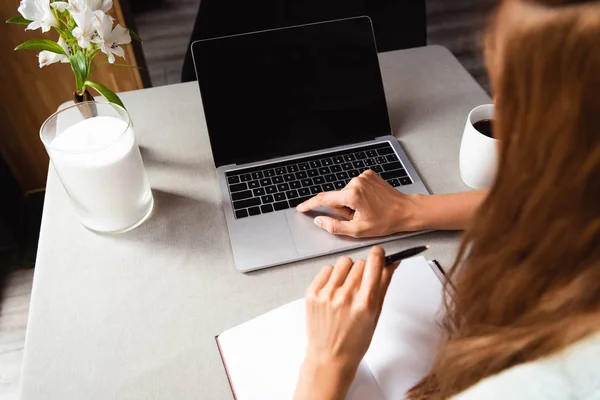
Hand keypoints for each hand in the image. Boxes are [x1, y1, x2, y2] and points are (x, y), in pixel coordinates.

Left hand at [294, 246, 397, 399]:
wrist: (330, 357)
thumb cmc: (355, 341)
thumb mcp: (376, 314)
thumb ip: (383, 285)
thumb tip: (392, 263)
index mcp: (364, 303)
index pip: (374, 263)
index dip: (378, 255)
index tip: (379, 254)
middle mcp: (345, 297)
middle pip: (360, 262)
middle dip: (364, 270)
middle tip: (362, 285)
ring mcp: (326, 295)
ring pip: (343, 262)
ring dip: (347, 271)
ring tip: (347, 287)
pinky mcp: (312, 294)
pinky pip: (326, 269)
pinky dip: (332, 276)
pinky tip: (334, 290)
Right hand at [296, 170, 423, 237]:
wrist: (405, 211)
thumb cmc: (386, 221)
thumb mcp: (358, 230)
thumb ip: (335, 226)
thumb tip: (320, 220)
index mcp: (352, 195)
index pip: (324, 199)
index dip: (310, 204)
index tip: (301, 208)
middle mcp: (356, 182)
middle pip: (337, 198)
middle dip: (343, 209)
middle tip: (358, 217)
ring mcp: (363, 176)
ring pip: (346, 193)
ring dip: (351, 203)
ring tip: (367, 210)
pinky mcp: (369, 174)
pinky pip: (355, 187)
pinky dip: (358, 195)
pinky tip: (370, 201)